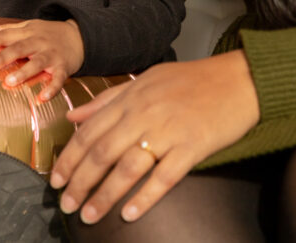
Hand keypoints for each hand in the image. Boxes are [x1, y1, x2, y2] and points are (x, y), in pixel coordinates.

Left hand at [0, 19, 84, 100]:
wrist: (80, 36)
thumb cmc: (49, 33)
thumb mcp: (29, 26)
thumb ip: (7, 30)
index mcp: (28, 32)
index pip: (5, 36)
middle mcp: (39, 42)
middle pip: (19, 49)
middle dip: (4, 57)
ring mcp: (52, 55)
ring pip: (37, 63)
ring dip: (24, 72)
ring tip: (10, 81)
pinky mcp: (64, 68)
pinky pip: (58, 79)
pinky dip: (52, 88)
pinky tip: (43, 97)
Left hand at [48, 50, 259, 223]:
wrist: (239, 79)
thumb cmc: (193, 80)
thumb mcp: (146, 81)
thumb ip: (108, 100)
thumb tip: (73, 118)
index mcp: (131, 98)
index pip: (89, 131)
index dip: (69, 158)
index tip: (56, 179)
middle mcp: (145, 113)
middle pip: (102, 152)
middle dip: (79, 182)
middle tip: (66, 205)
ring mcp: (169, 130)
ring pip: (128, 168)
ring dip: (105, 195)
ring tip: (89, 215)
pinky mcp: (193, 146)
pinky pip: (165, 176)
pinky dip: (146, 197)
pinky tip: (130, 214)